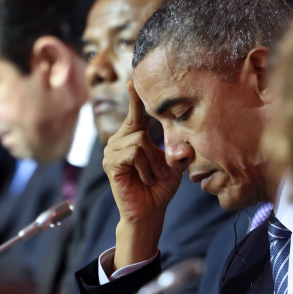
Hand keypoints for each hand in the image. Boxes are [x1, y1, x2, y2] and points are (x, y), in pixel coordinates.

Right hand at [104, 81, 182, 268]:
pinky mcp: (110, 164)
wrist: (150, 212)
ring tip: (149, 177)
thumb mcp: (174, 164)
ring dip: (151, 162)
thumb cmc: (160, 188)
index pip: (135, 114)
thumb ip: (178, 149)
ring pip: (138, 141)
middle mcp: (118, 141)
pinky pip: (133, 153)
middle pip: (139, 129)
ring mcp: (111, 152)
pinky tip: (142, 179)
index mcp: (133, 137)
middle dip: (156, 153)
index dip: (135, 98)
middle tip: (157, 172)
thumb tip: (183, 145)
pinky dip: (144, 167)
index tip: (134, 81)